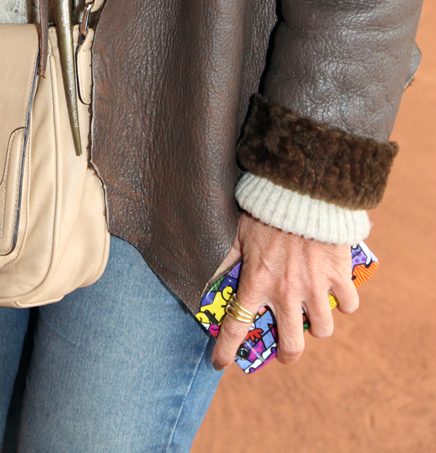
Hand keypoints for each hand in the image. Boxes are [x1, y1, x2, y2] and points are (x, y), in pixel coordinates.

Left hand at [210, 211, 358, 370]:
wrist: (301, 189)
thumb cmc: (265, 209)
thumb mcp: (237, 232)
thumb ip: (223, 257)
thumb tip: (204, 275)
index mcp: (257, 281)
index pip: (236, 326)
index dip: (226, 349)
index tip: (219, 363)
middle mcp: (287, 292)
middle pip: (292, 346)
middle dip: (288, 353)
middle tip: (285, 349)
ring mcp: (316, 287)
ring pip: (323, 330)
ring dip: (318, 325)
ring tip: (312, 314)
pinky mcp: (339, 277)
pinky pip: (349, 305)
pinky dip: (344, 301)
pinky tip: (336, 291)